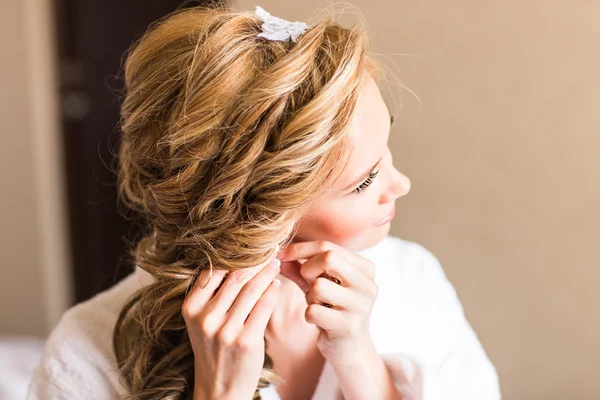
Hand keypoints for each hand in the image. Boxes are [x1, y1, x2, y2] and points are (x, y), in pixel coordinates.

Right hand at [182, 246, 281, 399]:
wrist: (219, 389)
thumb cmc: (214, 349)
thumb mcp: (202, 321)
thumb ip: (213, 294)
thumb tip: (236, 259)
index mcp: (190, 308)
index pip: (213, 271)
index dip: (234, 254)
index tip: (249, 244)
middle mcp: (205, 318)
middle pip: (235, 276)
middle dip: (255, 259)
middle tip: (269, 247)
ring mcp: (225, 330)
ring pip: (251, 289)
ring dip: (267, 272)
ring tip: (275, 262)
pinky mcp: (246, 341)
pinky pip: (264, 306)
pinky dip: (272, 291)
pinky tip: (277, 284)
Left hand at [277, 241, 378, 364]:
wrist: (348, 348)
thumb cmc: (332, 309)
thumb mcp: (318, 284)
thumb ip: (300, 267)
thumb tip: (278, 253)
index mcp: (366, 269)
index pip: (328, 246)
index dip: (300, 249)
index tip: (282, 255)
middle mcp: (368, 285)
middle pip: (329, 258)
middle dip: (308, 268)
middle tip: (307, 282)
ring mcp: (361, 306)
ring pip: (319, 286)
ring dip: (310, 296)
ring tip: (318, 304)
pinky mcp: (349, 327)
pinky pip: (313, 311)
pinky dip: (309, 314)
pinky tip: (319, 320)